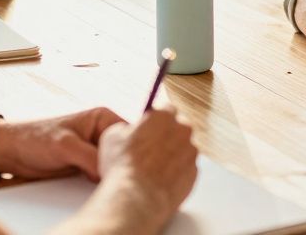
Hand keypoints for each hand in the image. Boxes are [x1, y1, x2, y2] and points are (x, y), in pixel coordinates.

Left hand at [0, 107, 124, 180]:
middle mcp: (102, 133)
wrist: (11, 152)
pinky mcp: (87, 165)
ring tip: (108, 184)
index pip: (129, 134)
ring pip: (114, 165)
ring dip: (111, 175)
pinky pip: (102, 175)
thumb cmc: (35, 139)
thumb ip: (90, 158)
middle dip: (122, 165)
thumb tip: (109, 173)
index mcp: (103, 118)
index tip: (128, 167)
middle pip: (124, 151)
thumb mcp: (65, 146)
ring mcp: (95, 150)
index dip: (132, 151)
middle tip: (118, 179)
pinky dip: (102, 183)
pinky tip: (100, 189)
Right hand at [97, 106, 197, 222]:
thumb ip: (126, 127)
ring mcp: (191, 152)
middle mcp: (183, 131)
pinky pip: (185, 169)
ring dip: (172, 155)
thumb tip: (130, 130)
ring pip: (183, 149)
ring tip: (153, 170)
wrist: (135, 197)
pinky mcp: (194, 173)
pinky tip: (160, 181)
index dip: (157, 120)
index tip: (149, 128)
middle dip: (168, 136)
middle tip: (151, 150)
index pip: (166, 109)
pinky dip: (176, 173)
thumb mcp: (112, 136)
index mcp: (164, 117)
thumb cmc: (122, 165)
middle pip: (179, 128)